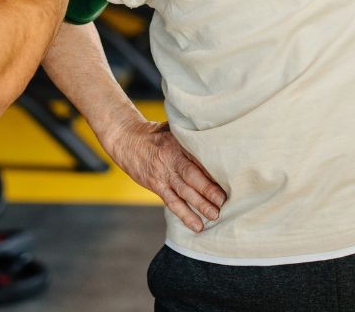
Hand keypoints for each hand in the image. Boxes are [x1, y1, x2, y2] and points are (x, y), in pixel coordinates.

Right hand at [104, 116, 225, 232]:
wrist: (127, 140)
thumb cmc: (155, 134)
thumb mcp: (173, 128)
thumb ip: (191, 136)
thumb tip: (218, 140)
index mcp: (177, 143)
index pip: (196, 156)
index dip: (211, 167)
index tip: (228, 176)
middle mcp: (170, 159)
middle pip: (191, 175)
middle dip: (207, 189)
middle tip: (223, 200)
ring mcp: (163, 175)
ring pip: (183, 192)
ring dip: (199, 205)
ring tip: (214, 215)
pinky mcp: (157, 186)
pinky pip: (172, 203)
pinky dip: (185, 215)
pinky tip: (197, 225)